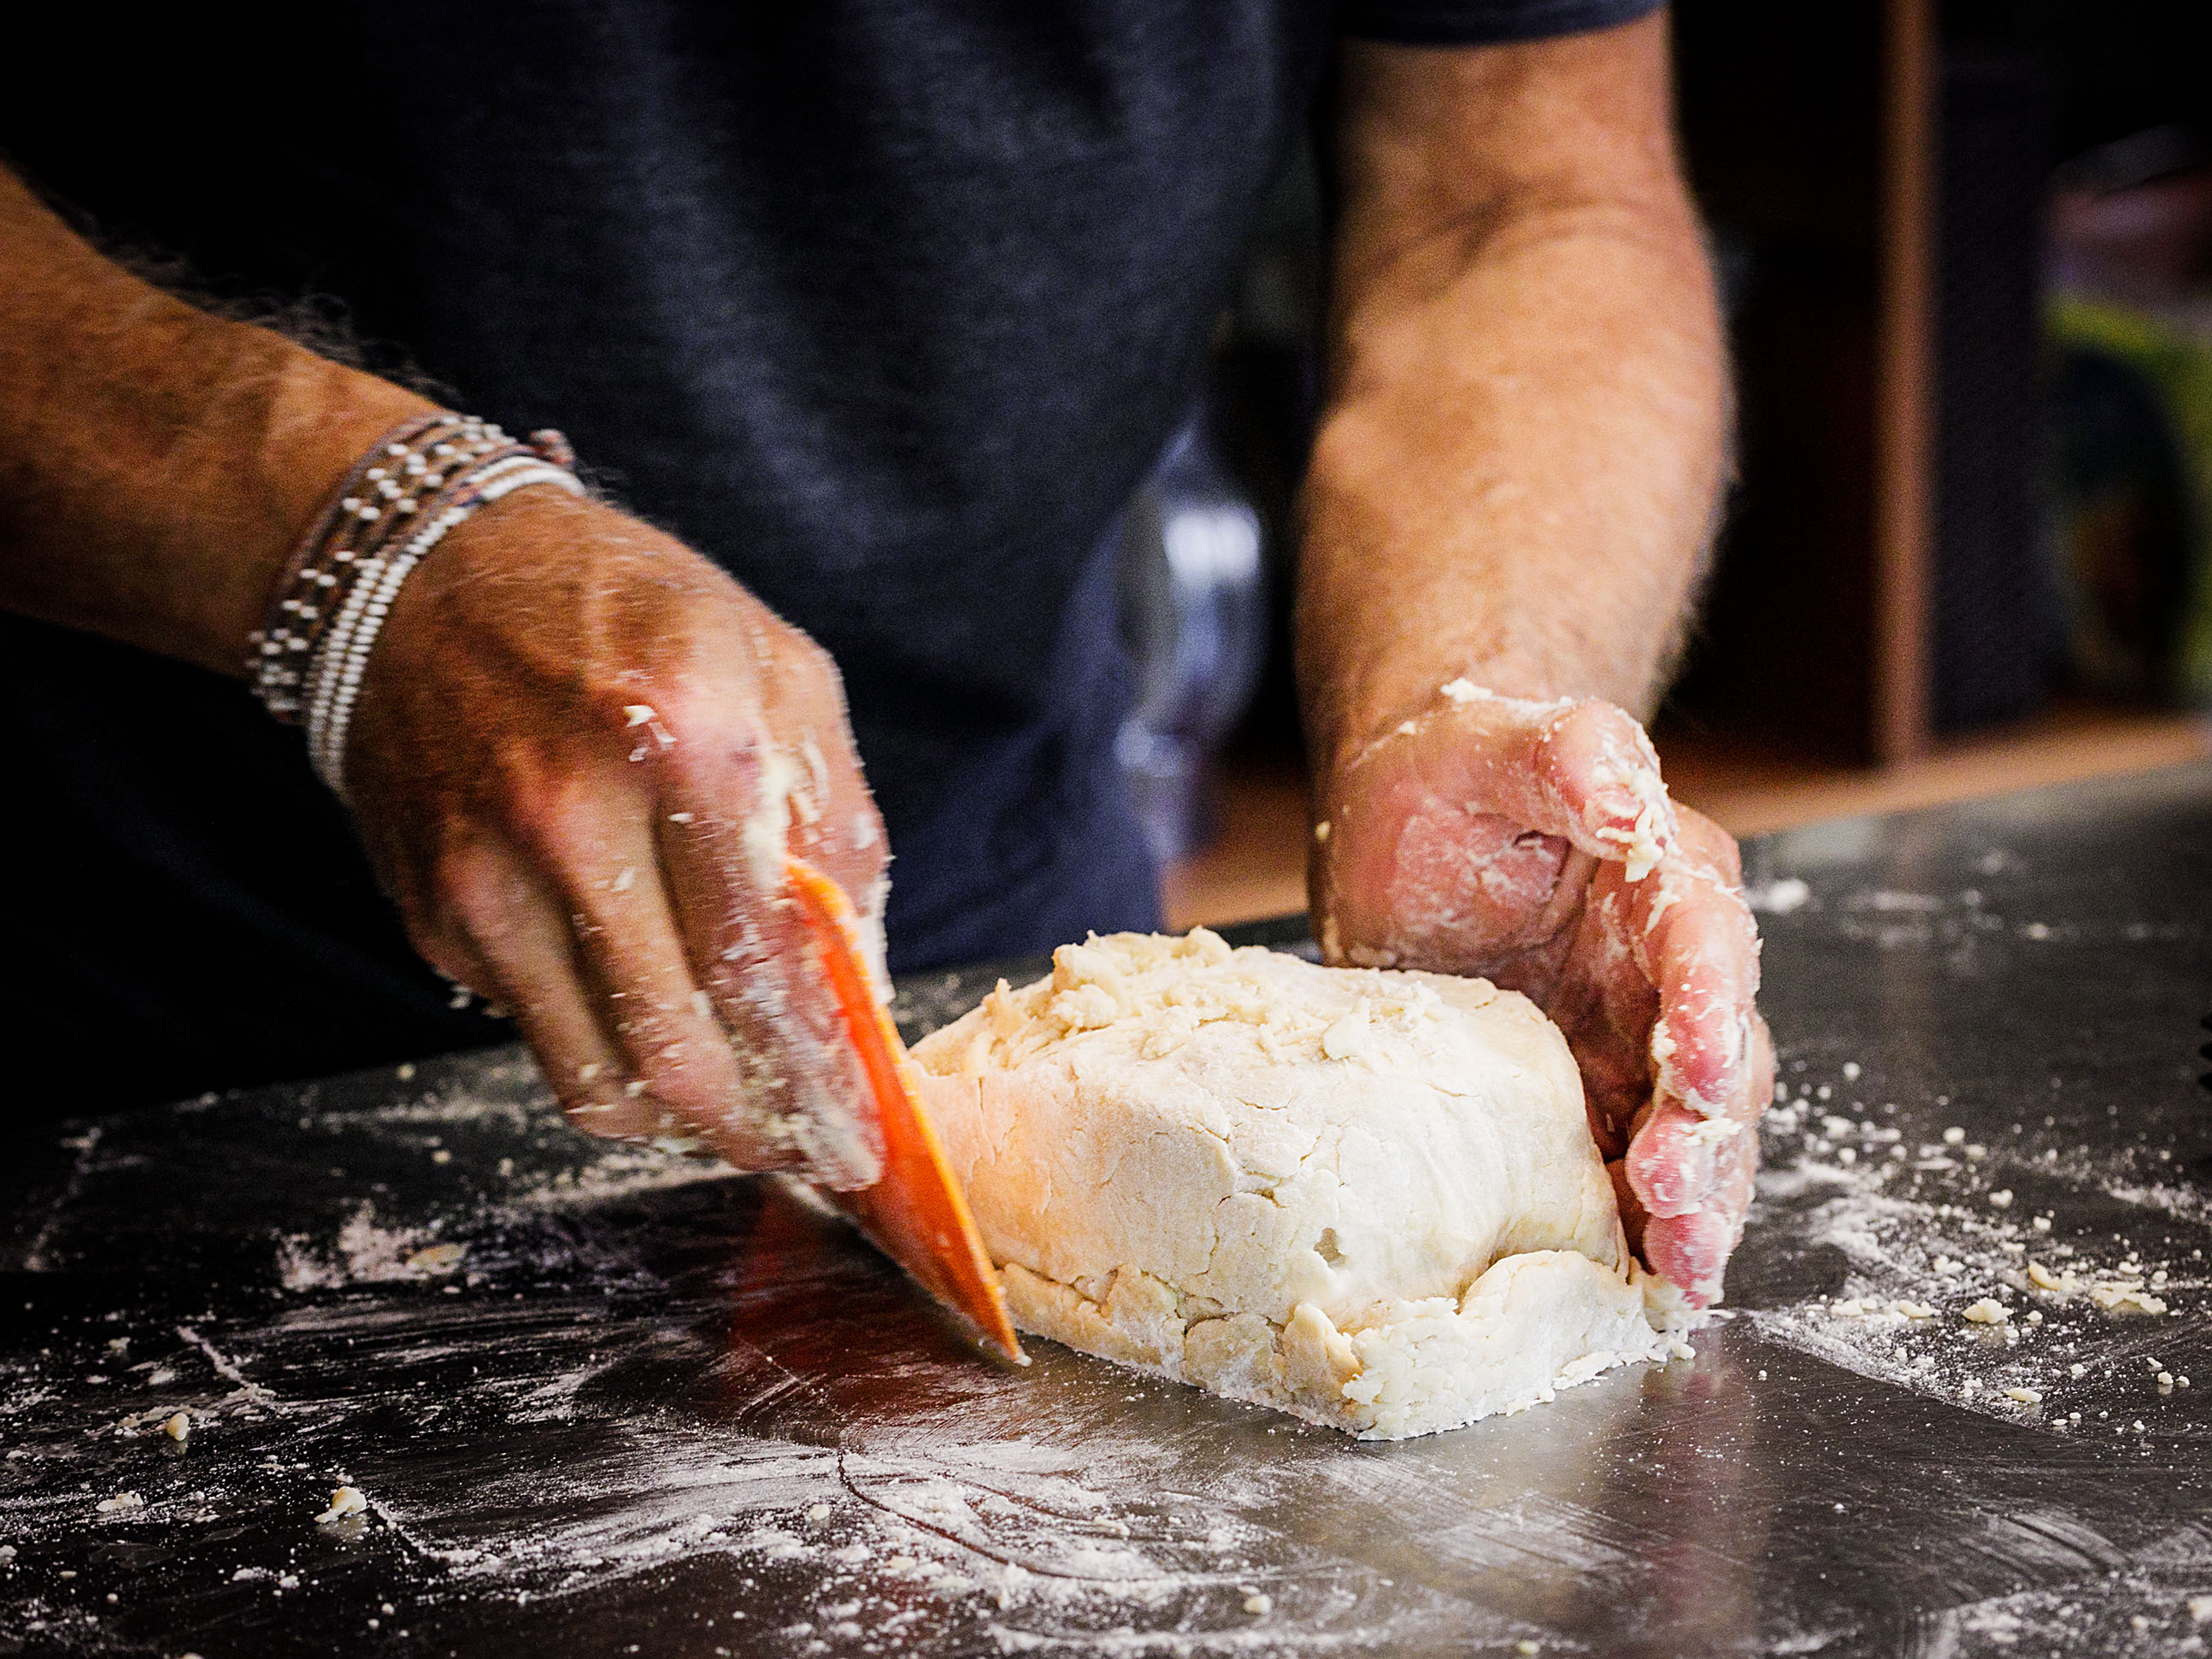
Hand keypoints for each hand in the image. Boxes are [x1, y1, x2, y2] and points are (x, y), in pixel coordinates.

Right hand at [344, 485, 887, 1187]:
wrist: (420, 571)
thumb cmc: (626, 610)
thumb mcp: (776, 666)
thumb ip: (835, 821)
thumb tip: (862, 972)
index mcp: (688, 742)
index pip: (766, 966)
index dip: (821, 1075)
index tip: (860, 1138)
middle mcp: (573, 819)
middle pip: (676, 1056)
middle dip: (758, 1131)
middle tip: (807, 1152)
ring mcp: (486, 878)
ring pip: (595, 1081)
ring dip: (680, 1118)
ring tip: (737, 1103)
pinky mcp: (434, 916)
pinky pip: (538, 1031)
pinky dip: (605, 1044)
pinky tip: (643, 1001)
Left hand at [1311, 685, 1771, 1304]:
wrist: (1404, 826)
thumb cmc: (1451, 776)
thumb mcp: (1490, 743)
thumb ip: (1568, 751)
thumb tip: (1621, 783)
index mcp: (1663, 881)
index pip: (1707, 944)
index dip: (1709, 1006)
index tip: (1693, 1065)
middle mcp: (1670, 975)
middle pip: (1720, 1063)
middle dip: (1707, 1136)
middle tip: (1669, 1194)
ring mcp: (1633, 1048)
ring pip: (1696, 1137)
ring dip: (1695, 1205)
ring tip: (1677, 1270)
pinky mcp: (1588, 1102)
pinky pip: (1630, 1173)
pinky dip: (1644, 1234)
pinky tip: (1644, 1293)